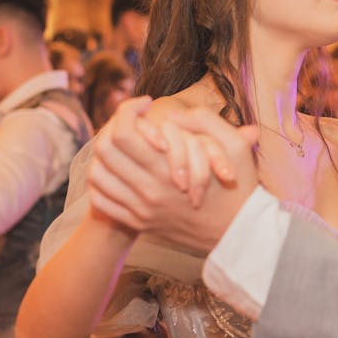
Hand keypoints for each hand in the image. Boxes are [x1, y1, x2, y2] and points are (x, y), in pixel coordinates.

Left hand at [86, 99, 257, 254]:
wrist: (239, 235)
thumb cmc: (240, 188)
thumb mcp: (235, 147)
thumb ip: (206, 121)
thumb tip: (172, 113)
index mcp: (168, 170)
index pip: (122, 132)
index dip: (128, 109)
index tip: (146, 103)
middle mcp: (148, 191)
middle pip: (104, 150)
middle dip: (113, 126)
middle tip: (132, 121)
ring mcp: (141, 210)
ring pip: (98, 175)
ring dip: (104, 153)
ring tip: (123, 142)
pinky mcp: (139, 222)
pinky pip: (102, 201)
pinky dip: (101, 183)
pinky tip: (116, 170)